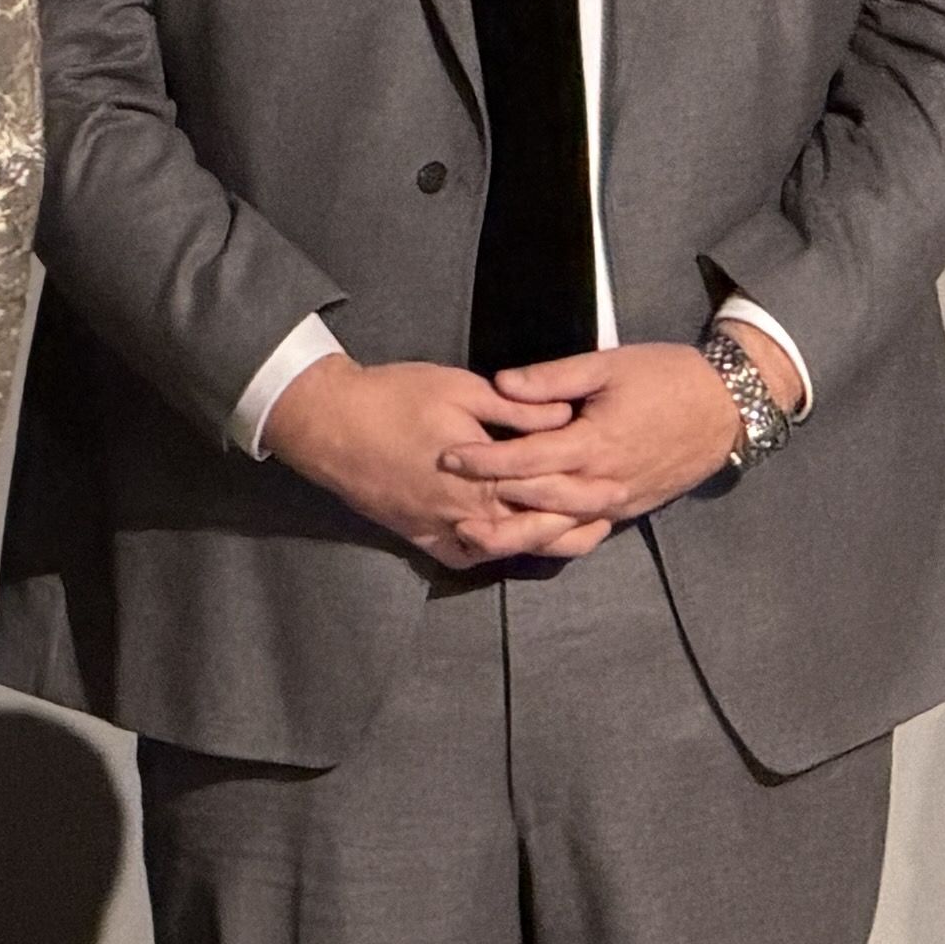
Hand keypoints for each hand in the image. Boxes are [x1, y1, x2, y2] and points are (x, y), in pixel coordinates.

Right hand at [260, 353, 608, 568]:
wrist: (329, 423)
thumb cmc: (394, 398)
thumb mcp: (461, 389)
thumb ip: (516, 409)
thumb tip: (564, 415)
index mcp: (480, 475)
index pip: (544, 492)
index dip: (583, 493)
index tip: (615, 489)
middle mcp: (462, 510)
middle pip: (528, 530)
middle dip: (571, 525)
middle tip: (604, 519)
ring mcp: (436, 525)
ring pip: (497, 548)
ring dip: (533, 544)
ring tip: (564, 536)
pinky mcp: (414, 531)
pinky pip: (457, 555)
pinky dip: (484, 553)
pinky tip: (500, 544)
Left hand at [450, 325, 789, 526]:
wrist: (728, 407)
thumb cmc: (668, 377)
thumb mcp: (609, 365)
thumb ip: (553, 378)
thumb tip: (501, 384)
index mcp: (596, 442)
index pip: (527, 458)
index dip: (484, 460)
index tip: (448, 456)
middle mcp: (604, 481)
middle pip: (534, 502)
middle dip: (487, 503)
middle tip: (444, 501)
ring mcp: (617, 503)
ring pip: (556, 528)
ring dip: (511, 534)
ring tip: (470, 534)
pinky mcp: (627, 512)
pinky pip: (582, 534)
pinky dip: (548, 540)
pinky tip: (518, 542)